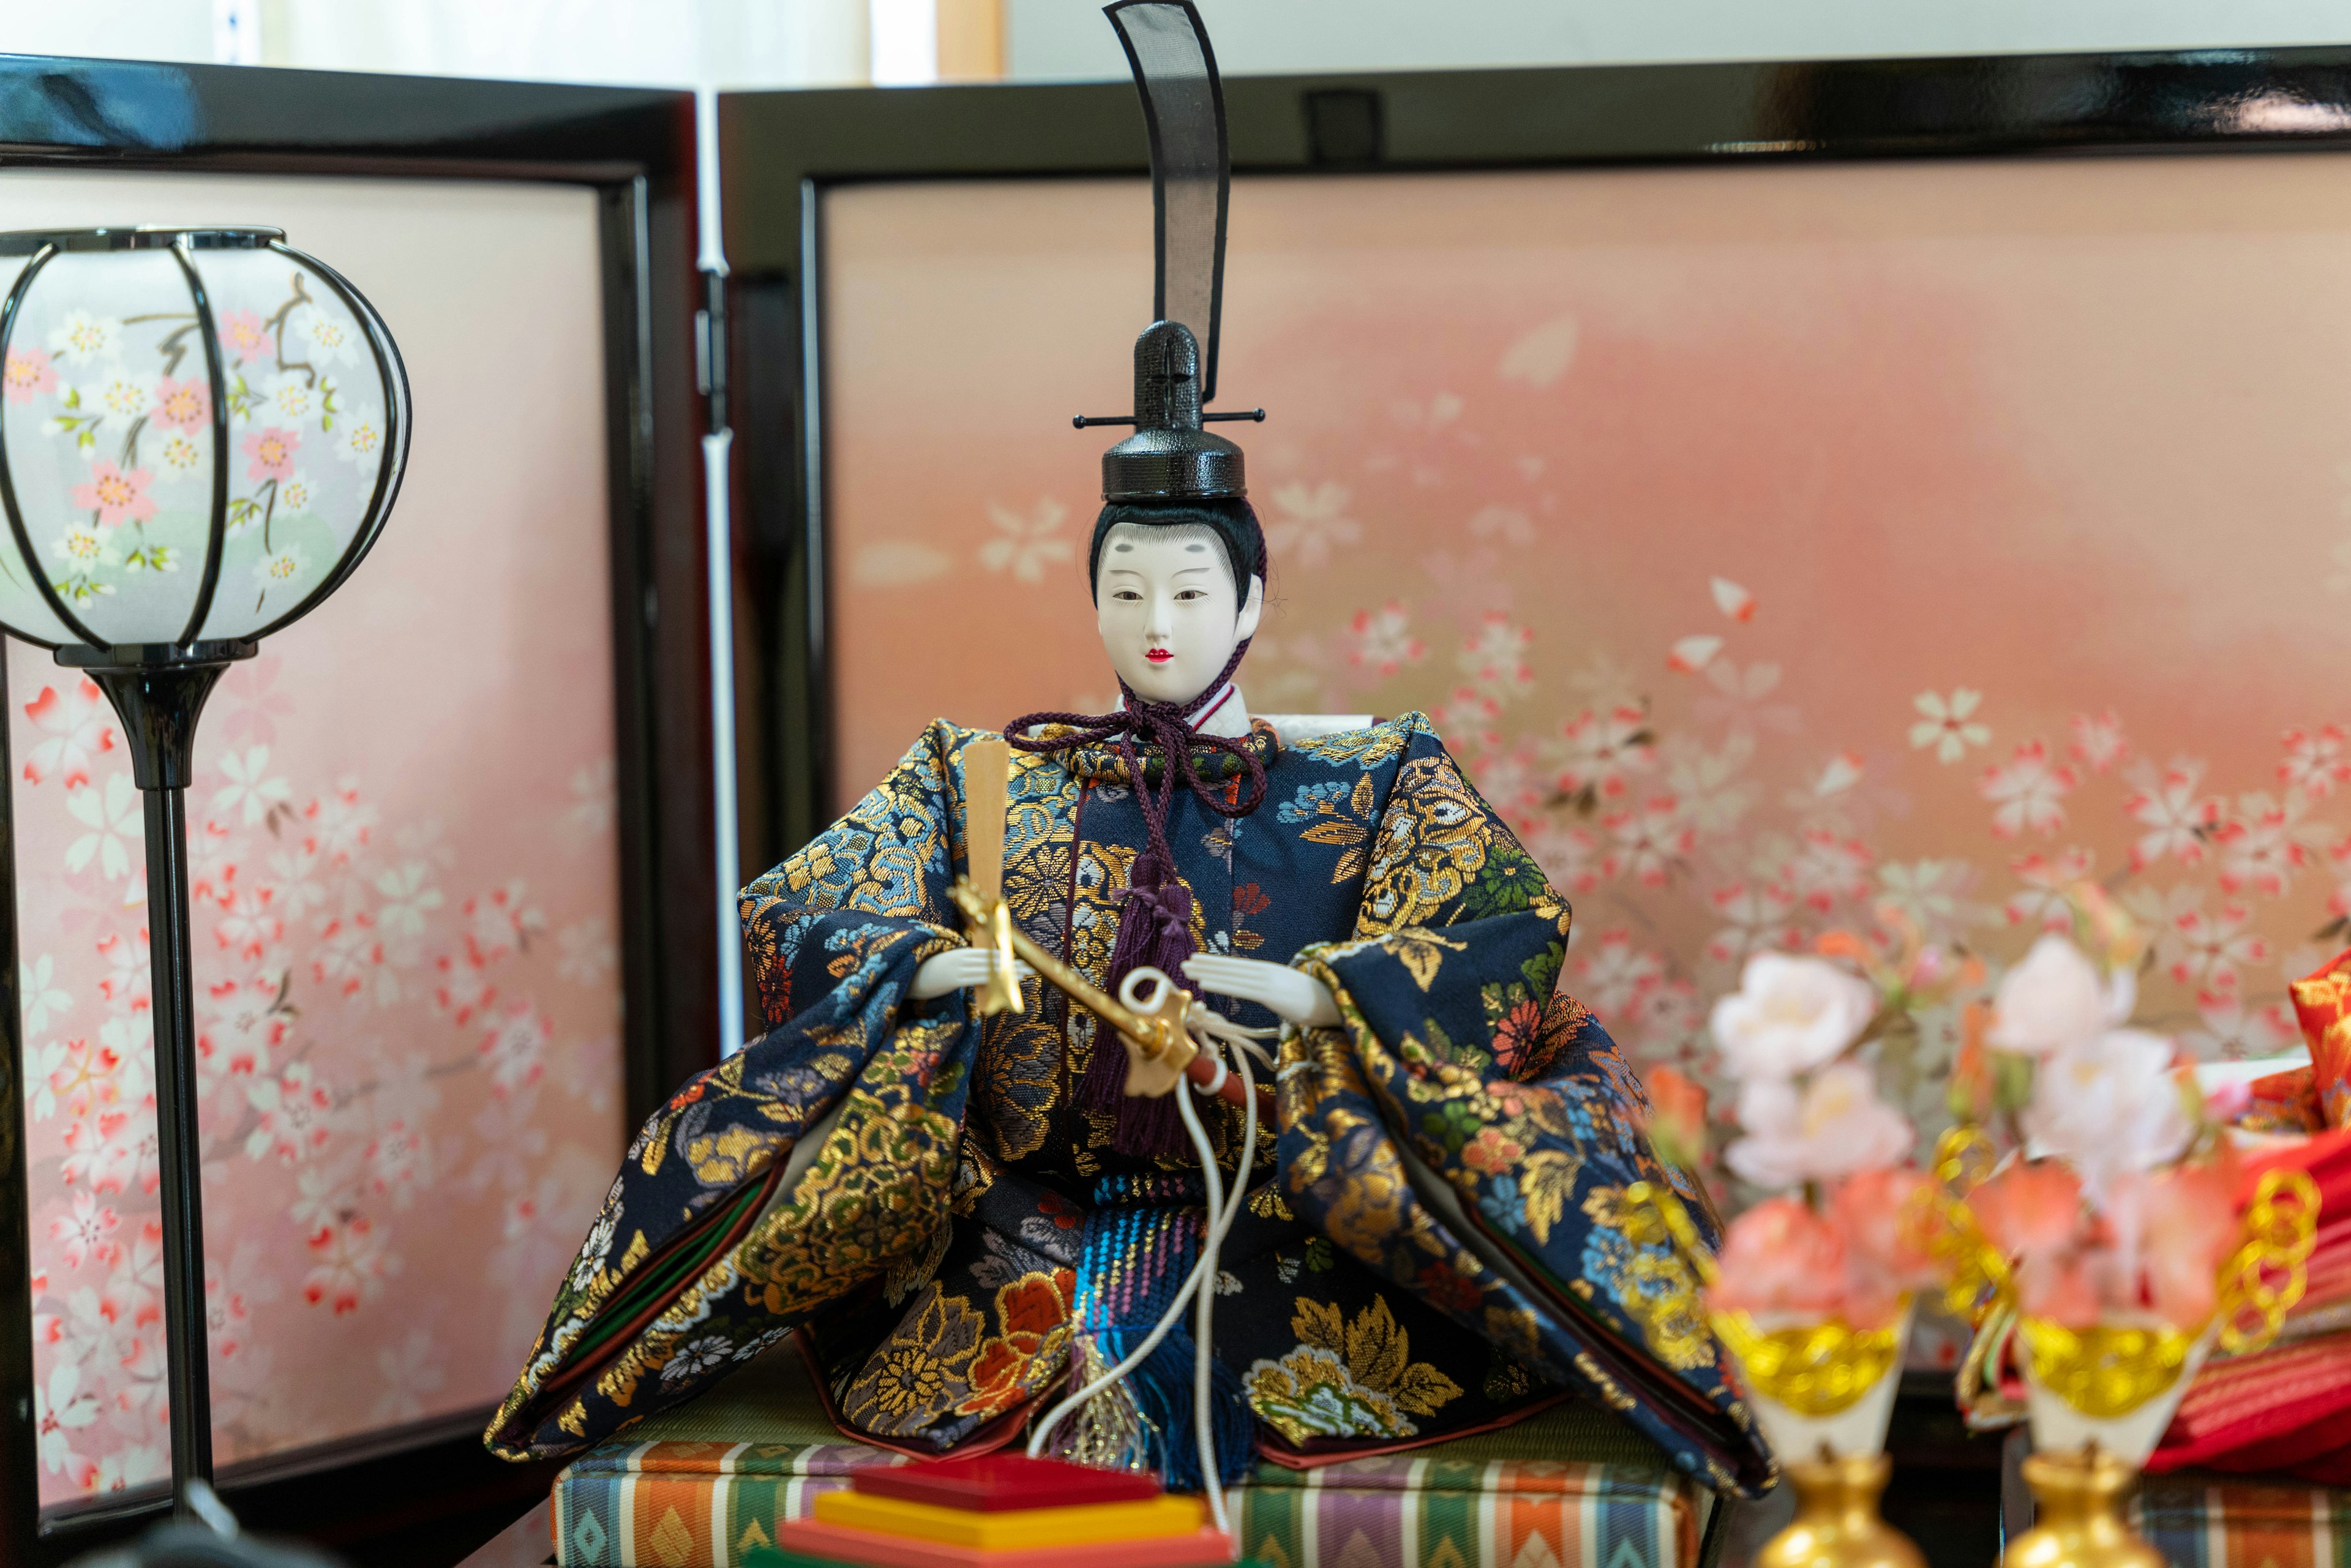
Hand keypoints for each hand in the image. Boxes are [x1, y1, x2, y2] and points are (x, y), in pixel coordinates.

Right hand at [910, 947, 1034, 1000]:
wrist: (904, 975)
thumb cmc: (924, 973)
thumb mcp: (944, 966)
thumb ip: (960, 966)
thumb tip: (974, 972)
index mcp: (960, 952)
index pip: (988, 954)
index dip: (1005, 957)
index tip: (1020, 960)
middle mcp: (961, 956)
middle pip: (993, 959)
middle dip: (1012, 963)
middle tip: (1031, 965)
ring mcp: (958, 966)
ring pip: (989, 967)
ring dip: (1008, 971)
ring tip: (1025, 973)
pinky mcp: (954, 978)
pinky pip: (978, 978)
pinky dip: (994, 979)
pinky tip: (1004, 982)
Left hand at [1181, 954, 1340, 1027]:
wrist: (1341, 1002)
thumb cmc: (1321, 1003)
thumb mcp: (1293, 995)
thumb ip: (1278, 994)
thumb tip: (1273, 1000)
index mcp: (1272, 973)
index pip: (1239, 967)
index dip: (1217, 963)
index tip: (1199, 960)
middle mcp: (1267, 972)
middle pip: (1231, 967)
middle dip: (1206, 965)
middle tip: (1184, 962)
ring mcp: (1268, 981)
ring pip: (1231, 975)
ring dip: (1207, 972)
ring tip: (1187, 969)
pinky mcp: (1271, 993)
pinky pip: (1240, 989)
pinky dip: (1220, 984)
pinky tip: (1204, 983)